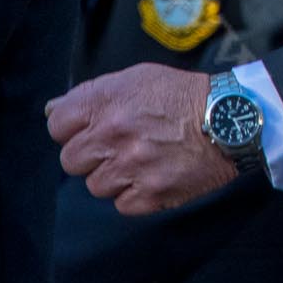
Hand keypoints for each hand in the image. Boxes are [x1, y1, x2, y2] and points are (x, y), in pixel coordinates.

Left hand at [46, 63, 237, 215]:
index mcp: (106, 102)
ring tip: (142, 160)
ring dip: (114, 176)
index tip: (92, 128)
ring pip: (96, 186)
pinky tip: (155, 175)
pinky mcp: (150, 194)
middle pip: (71, 160)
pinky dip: (136, 194)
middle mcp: (113, 135)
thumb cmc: (182, 95)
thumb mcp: (138, 78)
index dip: (73, 127)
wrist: (230, 119)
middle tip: (119, 146)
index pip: (57, 125)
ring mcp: (130, 168)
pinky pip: (122, 204)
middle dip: (91, 154)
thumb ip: (93, 93)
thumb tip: (52, 109)